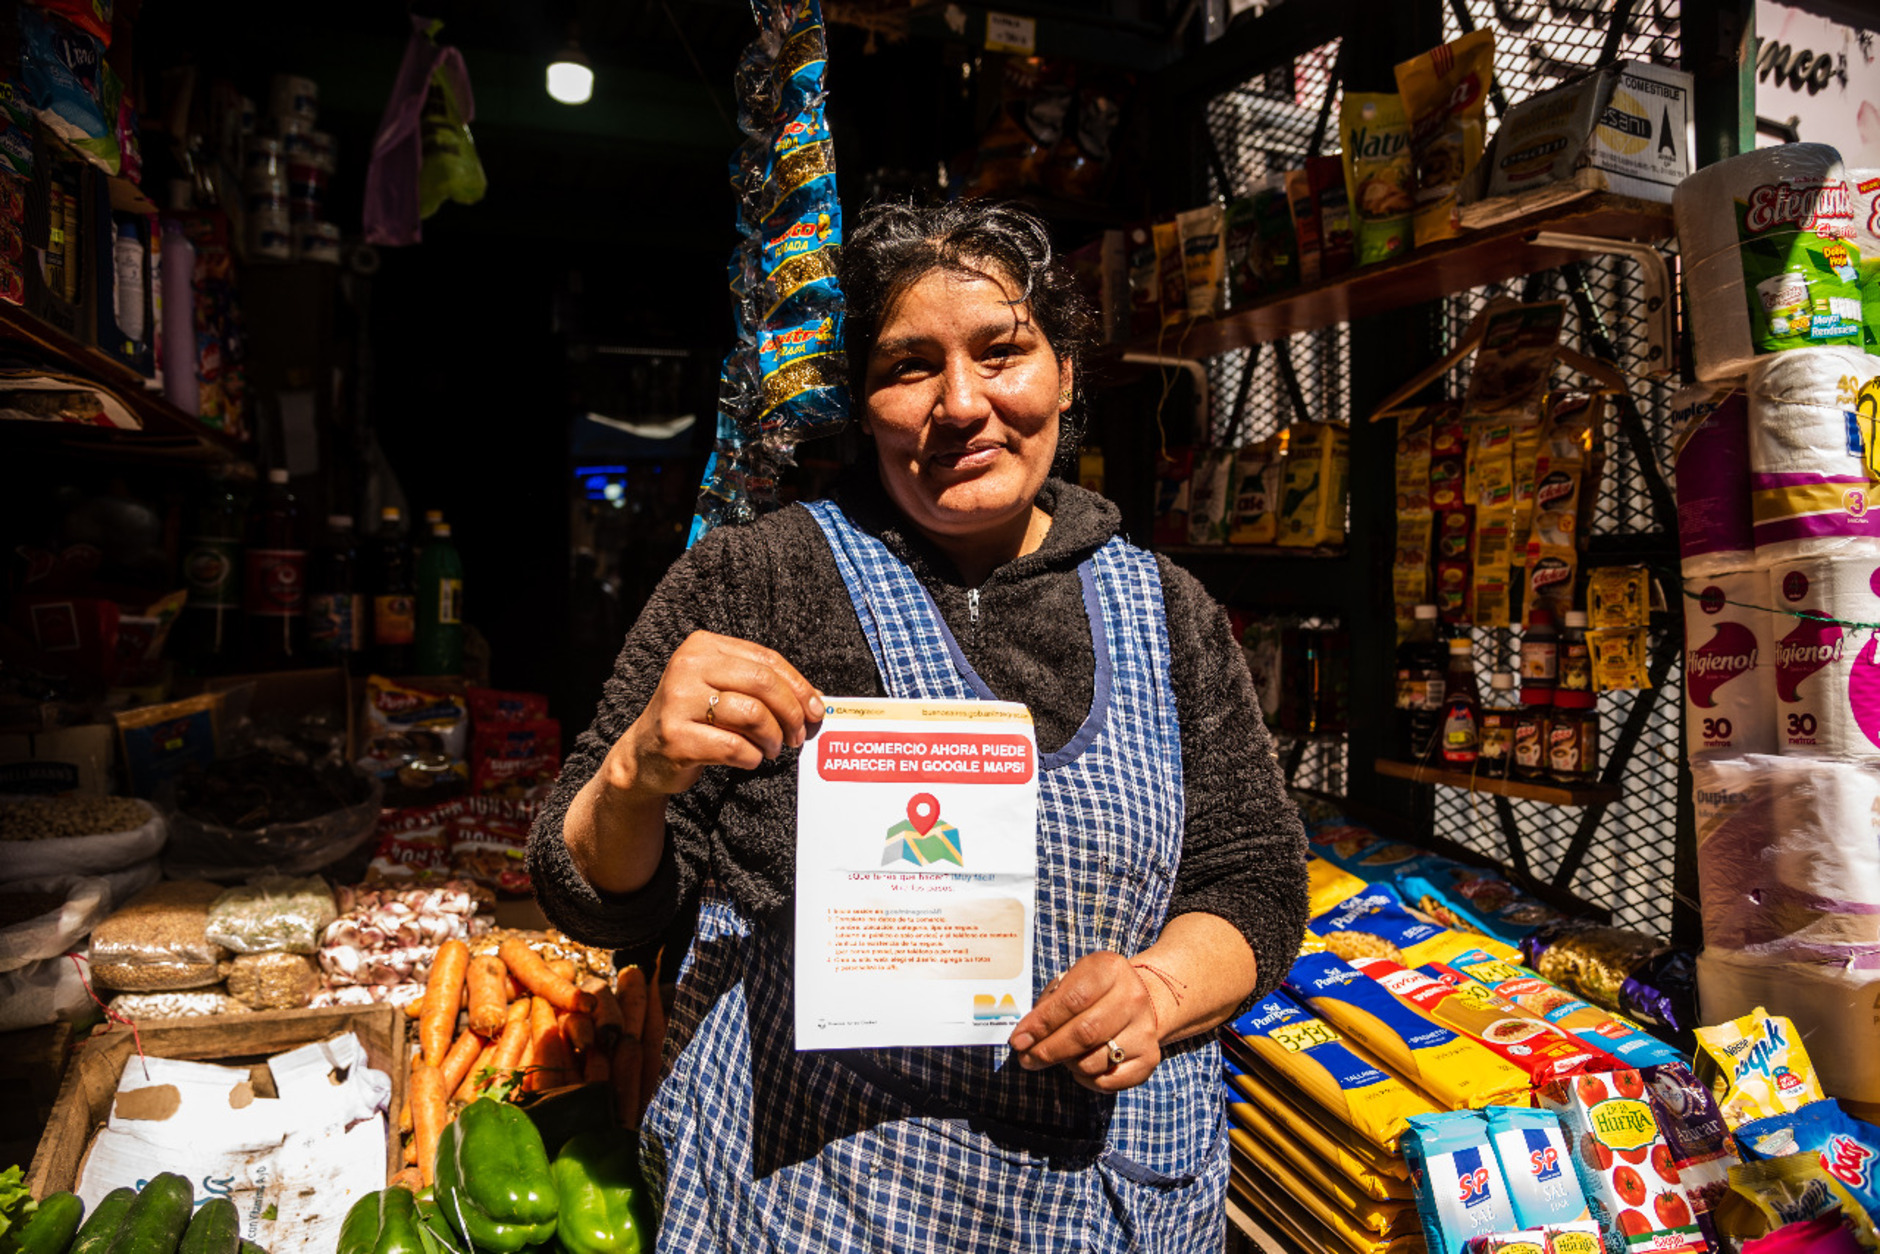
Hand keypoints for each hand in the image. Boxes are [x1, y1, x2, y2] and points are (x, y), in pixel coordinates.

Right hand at [606, 631, 823, 798]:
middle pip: (762, 683)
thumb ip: (763, 687)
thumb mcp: (723, 690)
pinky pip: (734, 746)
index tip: (815, 710)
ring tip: (772, 749)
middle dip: (790, 712)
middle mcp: (687, 666)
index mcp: (702, 646)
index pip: (766, 659)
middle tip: (797, 735)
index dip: (799, 686)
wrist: (644, 755)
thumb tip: (815, 699)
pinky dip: (752, 756)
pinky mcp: (676, 736)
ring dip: (772, 737)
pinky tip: (750, 758)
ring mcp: (678, 701)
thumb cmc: (695, 719)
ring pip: (752, 714)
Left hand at [1006, 951, 1165, 1092]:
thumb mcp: (1073, 981)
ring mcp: (1145, 1029)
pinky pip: (1108, 1081)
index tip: (1019, 1039)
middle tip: (1026, 1058)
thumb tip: (1025, 1038)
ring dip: (1066, 1064)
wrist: (1142, 999)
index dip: (1041, 1023)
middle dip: (1047, 1050)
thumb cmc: (1095, 990)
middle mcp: (1133, 998)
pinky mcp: (1149, 1057)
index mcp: (1110, 969)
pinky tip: (1079, 1065)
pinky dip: (1086, 1079)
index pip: (1072, 1000)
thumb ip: (1049, 1005)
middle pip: (1084, 1033)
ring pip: (1093, 1062)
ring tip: (1059, 1055)